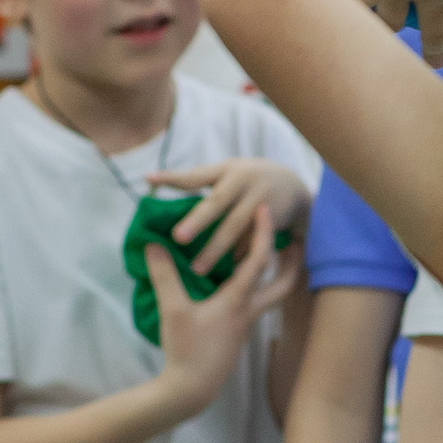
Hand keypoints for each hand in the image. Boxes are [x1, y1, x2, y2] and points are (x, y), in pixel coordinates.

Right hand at [145, 211, 290, 415]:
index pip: (259, 261)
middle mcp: (249, 311)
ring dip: (277, 274)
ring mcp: (245, 325)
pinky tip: (242, 281)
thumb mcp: (173, 309)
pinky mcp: (237, 334)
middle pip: (285, 284)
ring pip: (272, 296)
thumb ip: (164, 275)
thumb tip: (154, 244)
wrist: (192, 389)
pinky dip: (257, 288)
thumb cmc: (186, 350)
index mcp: (238, 301)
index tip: (265, 210)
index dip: (264, 233)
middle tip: (295, 239)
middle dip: (293, 261)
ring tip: (274, 254)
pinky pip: (256, 304)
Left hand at [151, 155, 313, 267]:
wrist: (294, 185)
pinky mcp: (272, 219)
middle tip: (178, 237)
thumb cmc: (248, 181)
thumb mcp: (228, 173)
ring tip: (197, 268)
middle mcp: (243, 180)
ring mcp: (259, 200)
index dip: (173, 177)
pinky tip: (226, 273)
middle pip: (217, 202)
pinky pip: (252, 242)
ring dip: (216, 249)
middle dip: (198, 221)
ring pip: (235, 227)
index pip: (196, 174)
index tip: (149, 181)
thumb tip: (152, 181)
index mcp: (226, 169)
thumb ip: (198, 180)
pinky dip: (239, 257)